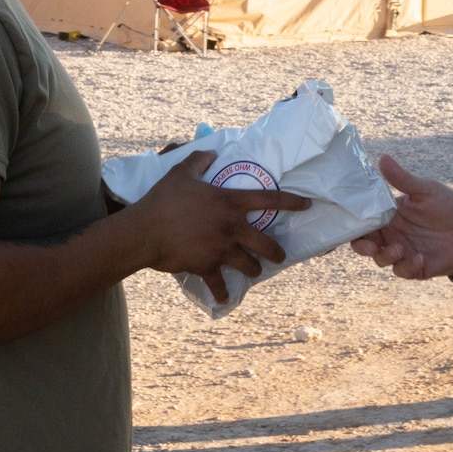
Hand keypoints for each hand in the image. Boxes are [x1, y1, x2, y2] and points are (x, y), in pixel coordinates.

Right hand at [129, 150, 309, 302]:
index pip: (270, 200)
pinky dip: (222, 292)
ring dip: (253, 269)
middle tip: (279, 255)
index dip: (292, 202)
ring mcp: (221, 249)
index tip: (307, 205)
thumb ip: (198, 161)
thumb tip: (209, 152)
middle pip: (267, 244)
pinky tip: (225, 299)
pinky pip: (219, 283)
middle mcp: (232, 227)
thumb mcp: (180, 174)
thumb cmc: (163, 200)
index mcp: (230, 203)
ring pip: (249, 265)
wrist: (145, 231)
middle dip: (277, 252)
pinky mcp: (207, 266)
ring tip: (254, 271)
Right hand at [350, 155, 452, 278]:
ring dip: (386, 256)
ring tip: (400, 249)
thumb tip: (382, 158)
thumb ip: (403, 179)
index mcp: (390, 215)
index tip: (352, 223)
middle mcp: (393, 234)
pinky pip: (403, 271)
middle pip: (365, 244)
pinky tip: (419, 258)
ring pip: (382, 259)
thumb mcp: (426, 190)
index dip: (354, 224)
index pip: (364, 221)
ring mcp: (404, 252)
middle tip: (371, 244)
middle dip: (363, 246)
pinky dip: (407, 266)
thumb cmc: (450, 206)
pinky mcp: (417, 267)